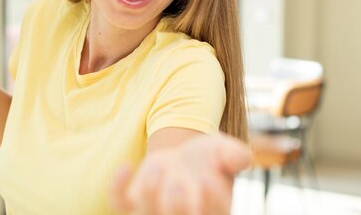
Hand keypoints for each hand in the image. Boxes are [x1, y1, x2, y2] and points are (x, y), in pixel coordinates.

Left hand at [110, 133, 251, 214]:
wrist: (181, 160)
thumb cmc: (208, 160)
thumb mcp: (224, 152)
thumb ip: (233, 155)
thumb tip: (243, 157)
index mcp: (213, 212)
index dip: (211, 202)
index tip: (207, 178)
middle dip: (177, 206)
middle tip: (178, 182)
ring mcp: (155, 214)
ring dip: (151, 196)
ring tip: (159, 167)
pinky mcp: (132, 204)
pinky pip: (120, 205)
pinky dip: (117, 188)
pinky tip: (126, 167)